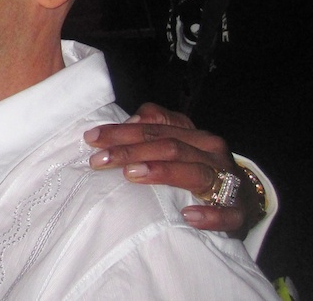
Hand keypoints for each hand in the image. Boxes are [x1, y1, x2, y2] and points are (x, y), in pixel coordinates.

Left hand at [83, 103, 261, 237]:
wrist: (246, 199)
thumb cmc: (200, 168)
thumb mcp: (178, 144)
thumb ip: (154, 129)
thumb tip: (128, 122)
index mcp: (195, 135)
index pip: (156, 127)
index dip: (122, 131)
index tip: (92, 138)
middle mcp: (211, 152)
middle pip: (169, 146)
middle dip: (131, 151)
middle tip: (99, 159)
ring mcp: (228, 181)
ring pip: (194, 172)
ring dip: (162, 172)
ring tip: (132, 175)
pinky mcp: (238, 211)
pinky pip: (226, 213)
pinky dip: (209, 214)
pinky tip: (189, 216)